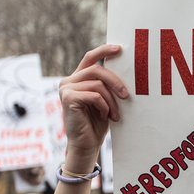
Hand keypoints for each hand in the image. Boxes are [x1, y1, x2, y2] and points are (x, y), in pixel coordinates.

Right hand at [59, 45, 127, 167]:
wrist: (86, 144)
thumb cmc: (97, 123)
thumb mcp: (105, 100)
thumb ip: (107, 85)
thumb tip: (126, 70)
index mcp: (78, 79)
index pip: (89, 58)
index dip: (103, 50)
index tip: (119, 48)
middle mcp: (69, 81)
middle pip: (97, 70)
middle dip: (115, 81)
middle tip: (126, 95)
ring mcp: (66, 89)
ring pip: (97, 84)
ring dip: (111, 100)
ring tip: (115, 114)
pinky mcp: (67, 98)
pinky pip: (94, 95)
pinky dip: (104, 106)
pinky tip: (106, 116)